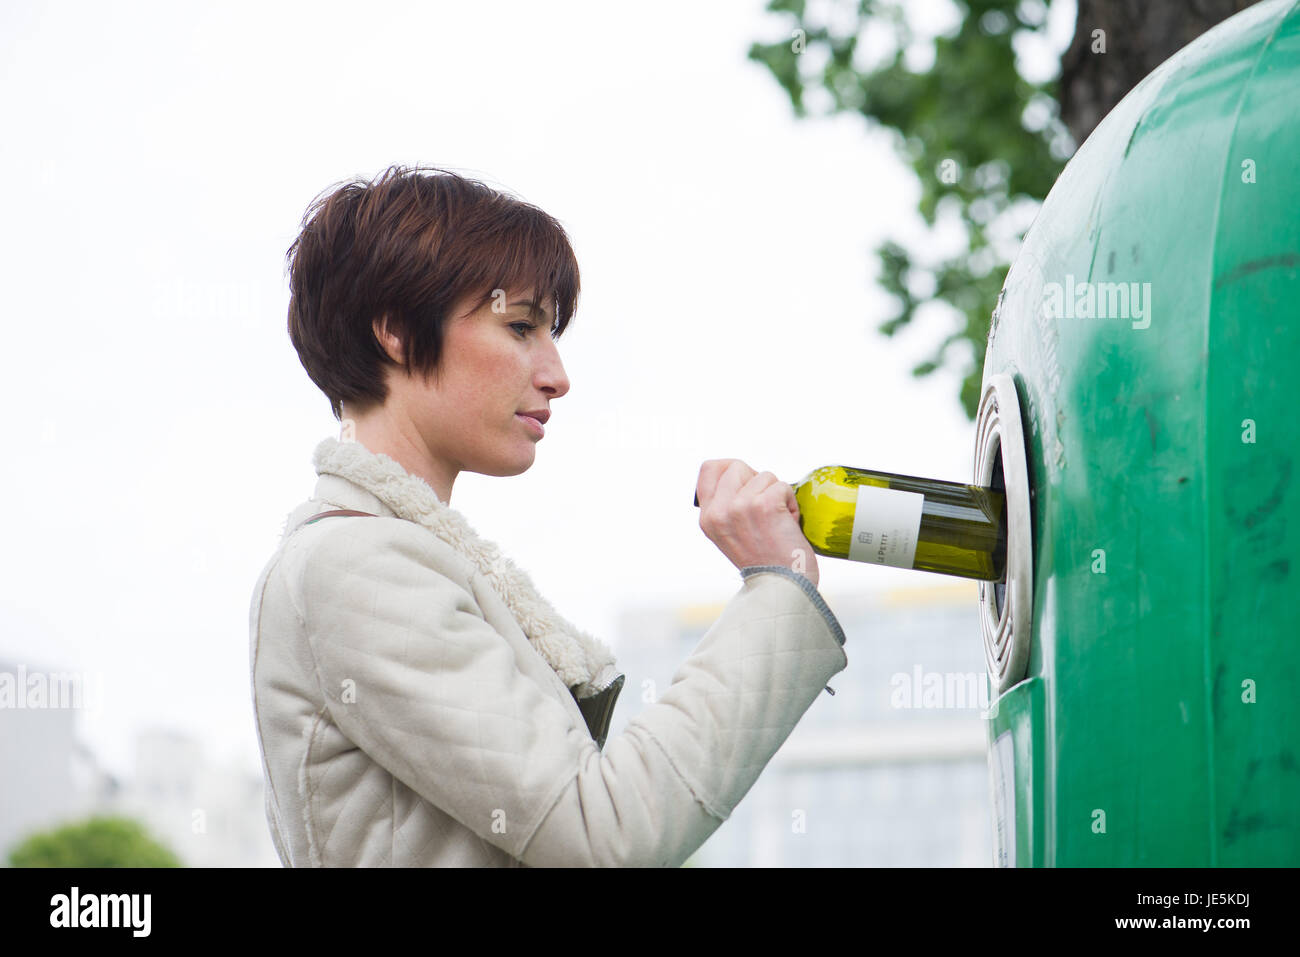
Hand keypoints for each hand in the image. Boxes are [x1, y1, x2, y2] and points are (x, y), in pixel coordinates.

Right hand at [695, 459, 818, 587]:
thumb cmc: (764, 561)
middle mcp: (719, 511)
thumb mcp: (730, 533)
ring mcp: (740, 506)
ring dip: (777, 495)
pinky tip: (788, 525)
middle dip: (757, 482)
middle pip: (737, 466)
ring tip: (778, 522)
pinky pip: (783, 486)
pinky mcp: (764, 505)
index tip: (746, 482)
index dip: (730, 468)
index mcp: (707, 518)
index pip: (708, 468)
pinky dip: (791, 504)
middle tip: (765, 508)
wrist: (782, 586)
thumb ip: (727, 506)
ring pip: (764, 475)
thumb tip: (744, 474)